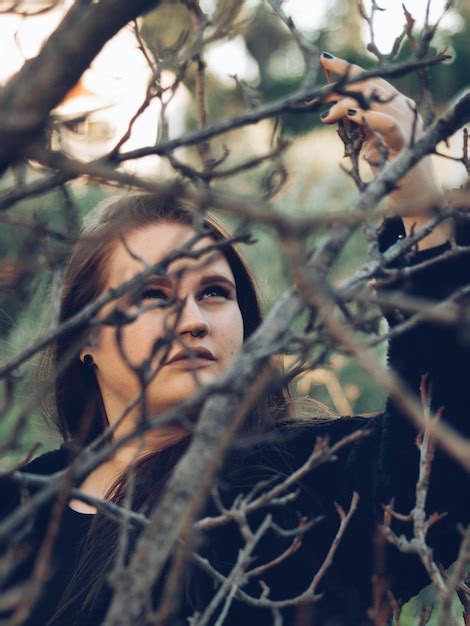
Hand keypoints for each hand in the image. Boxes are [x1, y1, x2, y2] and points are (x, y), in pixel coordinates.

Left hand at [319, 53, 450, 249]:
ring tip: (326, 112)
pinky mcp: (407, 143)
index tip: (325, 61)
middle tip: (320, 73)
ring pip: (379, 100)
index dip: (348, 70)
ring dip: (349, 102)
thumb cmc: (390, 173)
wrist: (414, 200)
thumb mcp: (367, 145)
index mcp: (393, 108)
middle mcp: (402, 110)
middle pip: (373, 84)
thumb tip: (330, 112)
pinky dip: (370, 118)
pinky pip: (389, 125)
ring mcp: (407, 124)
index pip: (370, 81)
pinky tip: (351, 115)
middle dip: (345, 76)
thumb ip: (355, 127)